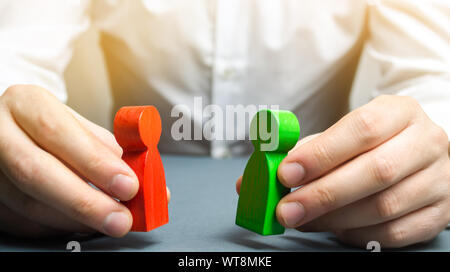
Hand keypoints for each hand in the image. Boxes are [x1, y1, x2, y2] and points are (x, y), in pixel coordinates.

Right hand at [0, 85, 166, 237]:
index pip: (58, 133)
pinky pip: (21, 221)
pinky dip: (58, 227)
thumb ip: (112, 151)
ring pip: (27, 203)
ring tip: (110, 221)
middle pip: (36, 172)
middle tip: (122, 219)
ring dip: (75, 220)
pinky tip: (83, 225)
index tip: (129, 185)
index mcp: (26, 103)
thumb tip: (149, 184)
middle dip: (85, 202)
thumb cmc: (53, 126)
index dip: (95, 162)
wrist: (13, 126)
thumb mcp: (80, 125)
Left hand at [237, 95, 449, 247]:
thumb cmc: (371, 141)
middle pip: (375, 172)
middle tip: (286, 210)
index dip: (321, 154)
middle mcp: (426, 142)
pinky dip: (360, 234)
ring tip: (304, 219)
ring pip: (386, 206)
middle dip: (323, 194)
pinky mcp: (441, 212)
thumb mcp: (343, 133)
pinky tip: (336, 228)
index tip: (286, 173)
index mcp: (399, 112)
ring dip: (336, 218)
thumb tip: (252, 181)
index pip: (361, 129)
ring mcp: (439, 179)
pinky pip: (398, 232)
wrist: (420, 148)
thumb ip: (302, 153)